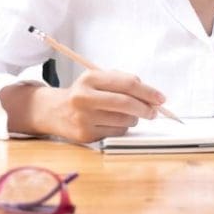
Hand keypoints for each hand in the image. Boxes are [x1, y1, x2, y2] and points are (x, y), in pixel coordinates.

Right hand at [1, 70, 165, 142]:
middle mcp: (84, 97)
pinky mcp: (85, 135)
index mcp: (90, 78)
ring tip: (129, 115)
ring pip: (123, 120)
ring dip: (134, 119)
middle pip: (126, 103)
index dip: (148, 91)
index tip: (160, 98)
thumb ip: (123, 82)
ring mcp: (83, 118)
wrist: (53, 111)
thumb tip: (151, 96)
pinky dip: (122, 128)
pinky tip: (113, 123)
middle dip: (145, 108)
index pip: (127, 83)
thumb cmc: (84, 93)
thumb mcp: (98, 79)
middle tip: (154, 111)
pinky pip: (115, 132)